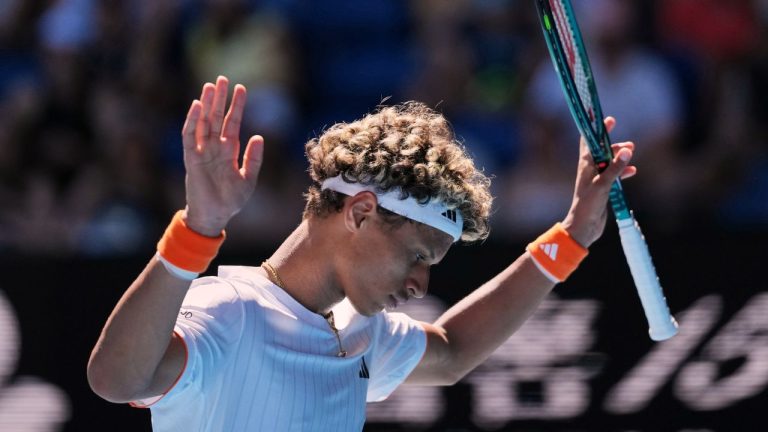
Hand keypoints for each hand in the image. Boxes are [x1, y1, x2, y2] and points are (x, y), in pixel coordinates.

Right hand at [181, 76, 263, 235]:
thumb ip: (253, 158)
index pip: (232, 122)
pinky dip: (192, 121)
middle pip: (216, 117)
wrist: (215, 216)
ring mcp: (202, 152)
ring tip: (209, 86)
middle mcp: (214, 147)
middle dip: (219, 98)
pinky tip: (196, 107)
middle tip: (222, 78)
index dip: (236, 106)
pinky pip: (190, 136)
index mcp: (229, 150)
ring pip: (203, 123)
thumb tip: (258, 136)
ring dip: (205, 105)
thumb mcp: (248, 179)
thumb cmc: (232, 200)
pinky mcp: (191, 159)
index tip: (241, 88)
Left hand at [561, 117, 636, 246]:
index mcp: (585, 165)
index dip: (596, 129)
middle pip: (602, 150)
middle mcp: (590, 169)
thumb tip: (627, 150)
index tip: (605, 119)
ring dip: (620, 157)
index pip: (589, 141)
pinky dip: (623, 171)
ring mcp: (596, 178)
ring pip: (609, 162)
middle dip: (613, 144)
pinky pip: (614, 175)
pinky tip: (633, 171)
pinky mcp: (603, 188)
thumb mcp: (603, 184)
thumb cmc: (588, 204)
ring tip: (632, 151)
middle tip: (628, 143)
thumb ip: (615, 168)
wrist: (584, 226)